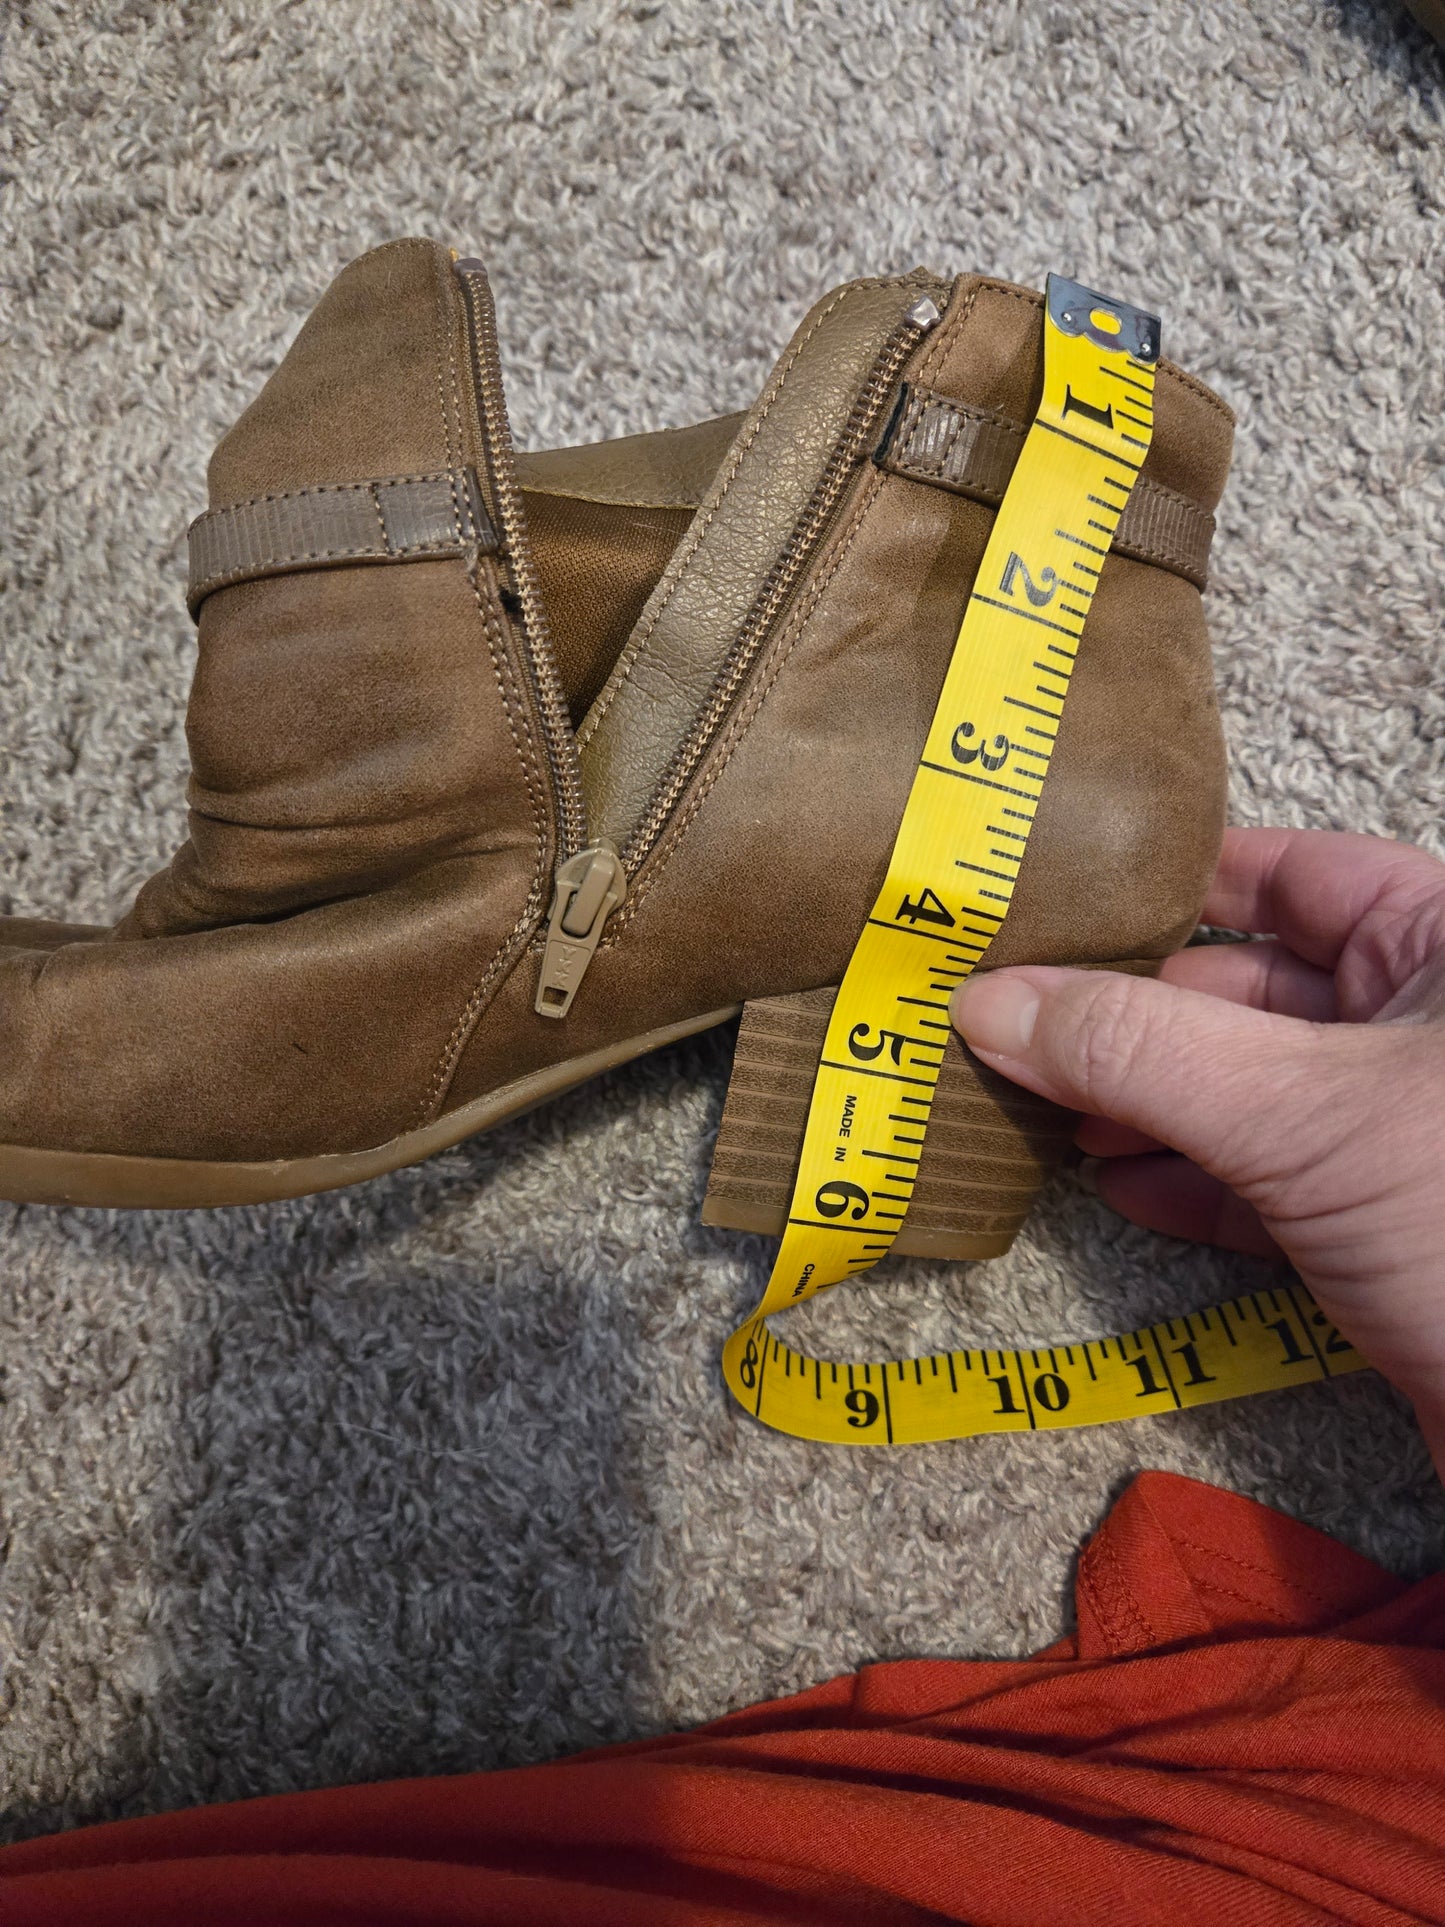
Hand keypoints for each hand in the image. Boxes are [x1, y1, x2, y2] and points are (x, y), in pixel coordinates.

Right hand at [950, 828, 1444, 1478]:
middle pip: (1250, 986)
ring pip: (1250, 1088)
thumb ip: (1139, 1049)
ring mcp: (1404, 1131)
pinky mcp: (1389, 1226)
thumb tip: (989, 1002)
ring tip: (1044, 1107)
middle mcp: (1426, 1028)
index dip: (1173, 885)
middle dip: (1135, 1010)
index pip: (1292, 874)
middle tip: (1015, 1021)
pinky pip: (1269, 1179)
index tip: (1059, 904)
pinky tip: (1117, 1183)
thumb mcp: (1301, 1112)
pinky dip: (1192, 1181)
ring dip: (1147, 1102)